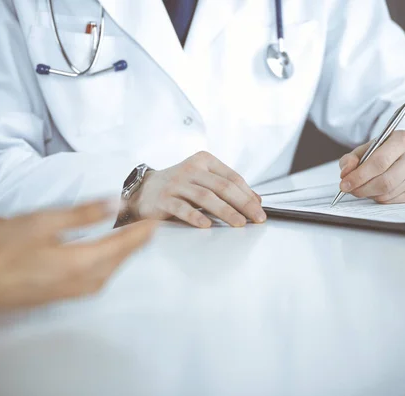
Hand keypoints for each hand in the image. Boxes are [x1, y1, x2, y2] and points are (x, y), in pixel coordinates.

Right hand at [0, 202, 155, 311]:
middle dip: (136, 245)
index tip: (157, 220)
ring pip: (107, 274)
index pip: (121, 244)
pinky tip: (103, 260)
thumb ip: (81, 214)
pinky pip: (93, 282)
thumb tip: (115, 203)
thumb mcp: (40, 221)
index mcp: (79, 263)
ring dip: (122, 257)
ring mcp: (68, 293)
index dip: (141, 231)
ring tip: (131, 241)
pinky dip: (106, 267)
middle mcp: (80, 283)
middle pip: (118, 262)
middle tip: (149, 228)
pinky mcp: (56, 297)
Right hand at [128, 151, 265, 227]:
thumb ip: (227, 187)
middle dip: (243, 203)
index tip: (260, 209)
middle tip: (256, 217)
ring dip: (225, 211)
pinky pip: (182, 208)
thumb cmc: (179, 187)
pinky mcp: (164, 199)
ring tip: (239, 223)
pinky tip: (207, 225)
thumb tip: (256, 200)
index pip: (232, 177)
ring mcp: (176, 183)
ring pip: (205, 197)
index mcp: (204, 161)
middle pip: (222, 186)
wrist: (145, 191)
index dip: (248, 194)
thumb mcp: (204, 181)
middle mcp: (190, 169)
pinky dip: (196, 217)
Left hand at [338, 131, 404, 203]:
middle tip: (348, 189)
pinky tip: (374, 190)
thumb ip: (351, 159)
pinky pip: (392, 201)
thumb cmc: (381, 152)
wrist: (404, 156)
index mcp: (402, 140)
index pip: (379, 162)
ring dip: (368, 194)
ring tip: (361, 187)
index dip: (359, 176)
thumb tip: (345, 173)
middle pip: (385, 181)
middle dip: (362, 188)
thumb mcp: (364, 149)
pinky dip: (378, 198)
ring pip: (387, 193)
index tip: (344, 184)